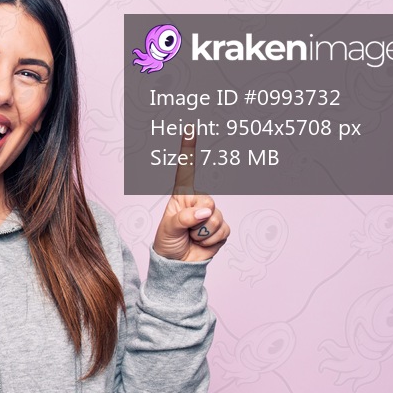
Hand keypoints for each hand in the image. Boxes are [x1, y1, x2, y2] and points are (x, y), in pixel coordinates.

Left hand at [152, 134, 229, 261]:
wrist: (177, 264)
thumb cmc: (167, 243)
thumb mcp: (169, 229)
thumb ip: (185, 218)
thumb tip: (206, 212)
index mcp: (181, 196)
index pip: (186, 171)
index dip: (188, 149)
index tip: (190, 128)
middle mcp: (198, 202)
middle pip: (209, 201)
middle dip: (198, 219)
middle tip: (186, 230)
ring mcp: (211, 214)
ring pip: (216, 218)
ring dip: (203, 233)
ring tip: (191, 237)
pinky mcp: (221, 228)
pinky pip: (224, 230)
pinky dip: (212, 240)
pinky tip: (202, 242)